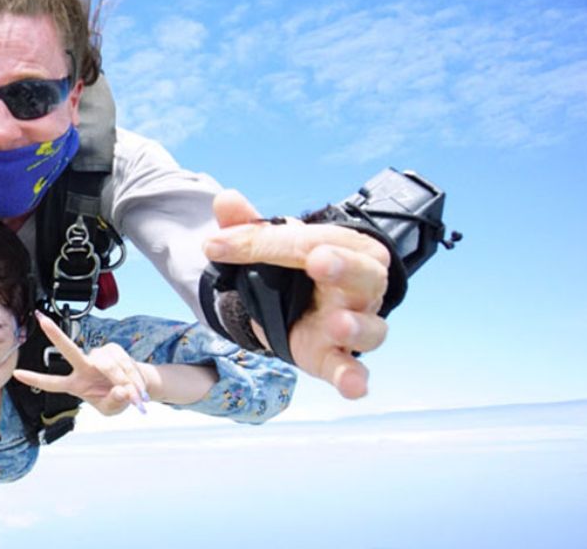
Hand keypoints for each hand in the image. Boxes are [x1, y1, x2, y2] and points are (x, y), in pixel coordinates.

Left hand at [12, 312, 149, 415]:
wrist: (136, 388)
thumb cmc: (117, 399)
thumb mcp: (112, 410)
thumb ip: (113, 402)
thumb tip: (120, 390)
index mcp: (77, 384)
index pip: (53, 383)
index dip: (35, 379)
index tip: (16, 374)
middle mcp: (84, 366)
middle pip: (69, 350)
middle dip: (56, 335)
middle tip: (42, 320)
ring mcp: (98, 356)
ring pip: (109, 366)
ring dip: (125, 382)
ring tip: (135, 398)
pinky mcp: (113, 349)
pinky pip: (123, 363)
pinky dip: (133, 377)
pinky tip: (137, 388)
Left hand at [204, 189, 389, 399]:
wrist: (296, 303)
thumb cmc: (293, 266)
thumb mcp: (268, 244)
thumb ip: (247, 226)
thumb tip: (226, 200)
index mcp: (347, 246)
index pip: (308, 240)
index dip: (263, 243)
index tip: (216, 246)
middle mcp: (362, 285)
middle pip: (363, 274)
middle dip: (342, 266)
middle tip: (318, 261)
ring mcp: (355, 324)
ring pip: (371, 328)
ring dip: (354, 327)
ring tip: (336, 324)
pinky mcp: (338, 358)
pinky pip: (353, 369)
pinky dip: (354, 379)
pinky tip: (353, 387)